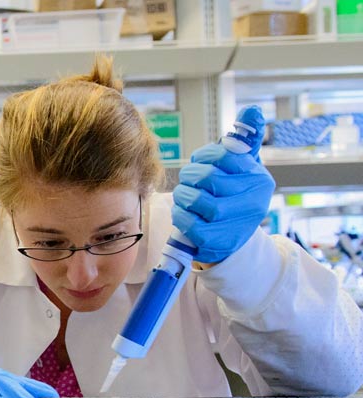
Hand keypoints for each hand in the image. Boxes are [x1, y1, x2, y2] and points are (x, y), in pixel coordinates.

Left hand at [171, 105, 274, 264]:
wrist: (233, 237)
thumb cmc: (234, 195)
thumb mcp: (244, 167)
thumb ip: (246, 139)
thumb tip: (252, 111)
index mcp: (259, 179)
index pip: (227, 156)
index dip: (206, 155)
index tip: (199, 160)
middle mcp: (253, 202)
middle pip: (211, 178)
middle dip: (191, 175)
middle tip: (187, 178)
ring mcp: (236, 225)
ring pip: (200, 201)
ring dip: (184, 194)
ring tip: (184, 194)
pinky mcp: (218, 243)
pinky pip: (192, 225)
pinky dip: (181, 214)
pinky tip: (183, 211)